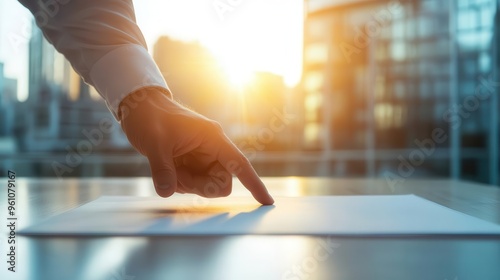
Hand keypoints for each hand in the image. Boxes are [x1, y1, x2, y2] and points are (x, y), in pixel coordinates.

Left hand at [118, 87, 273, 204]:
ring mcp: (202, 156)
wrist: (139, 107)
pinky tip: (167, 169)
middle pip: (221, 182)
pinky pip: (194, 183)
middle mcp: (212, 148)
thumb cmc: (150, 118)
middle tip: (177, 178)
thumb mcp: (154, 144)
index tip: (267, 202)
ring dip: (187, 184)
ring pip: (206, 185)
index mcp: (212, 138)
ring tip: (167, 168)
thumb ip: (162, 170)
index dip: (254, 184)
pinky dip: (180, 182)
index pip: (239, 164)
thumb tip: (166, 193)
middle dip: (201, 186)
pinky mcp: (192, 161)